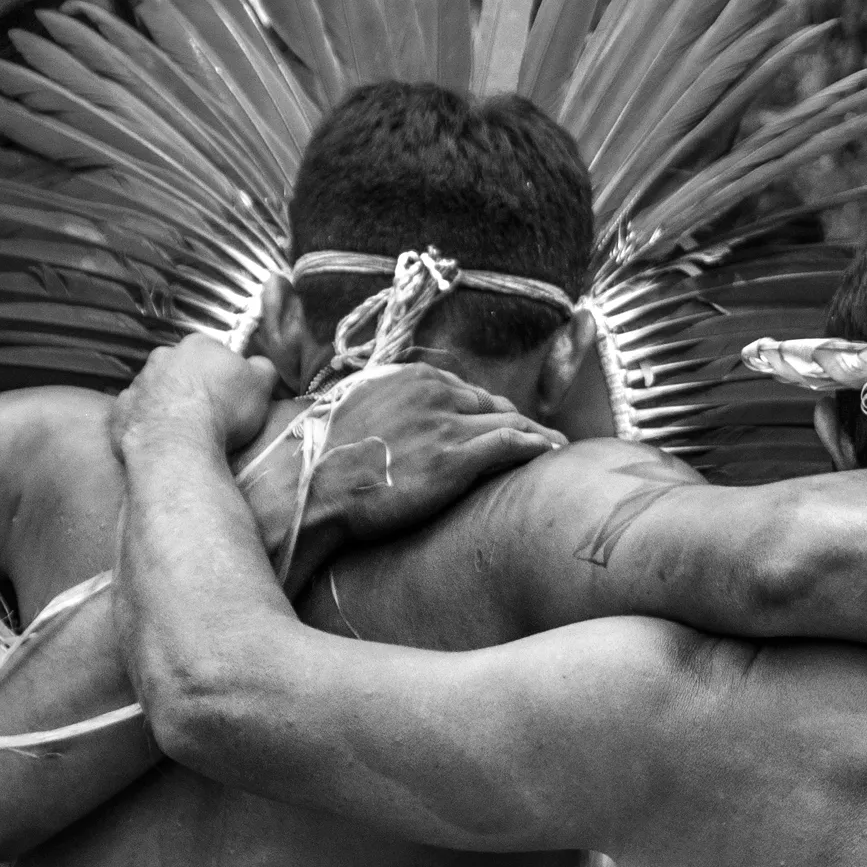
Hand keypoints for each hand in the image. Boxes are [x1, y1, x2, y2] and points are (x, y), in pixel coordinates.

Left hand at [116, 340, 274, 453]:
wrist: (178, 445)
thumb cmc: (223, 411)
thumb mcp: (262, 385)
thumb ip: (263, 368)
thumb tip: (260, 365)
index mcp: (197, 345)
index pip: (213, 350)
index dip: (223, 371)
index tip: (230, 392)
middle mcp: (162, 357)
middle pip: (180, 367)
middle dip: (191, 384)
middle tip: (208, 412)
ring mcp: (138, 383)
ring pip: (155, 390)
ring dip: (167, 404)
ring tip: (185, 430)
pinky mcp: (120, 411)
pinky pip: (135, 414)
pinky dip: (146, 424)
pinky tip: (161, 440)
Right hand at [246, 365, 564, 559]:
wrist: (308, 488)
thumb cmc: (321, 459)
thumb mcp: (353, 411)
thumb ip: (385, 406)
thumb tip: (392, 418)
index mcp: (410, 378)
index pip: (464, 390)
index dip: (485, 410)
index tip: (500, 423)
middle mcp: (433, 393)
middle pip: (492, 405)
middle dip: (515, 422)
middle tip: (537, 439)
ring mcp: (445, 424)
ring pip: (510, 422)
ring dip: (538, 435)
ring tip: (558, 447)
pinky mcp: (454, 459)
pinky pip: (512, 445)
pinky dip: (538, 447)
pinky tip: (553, 455)